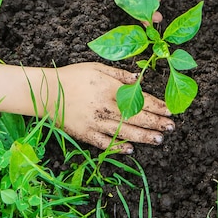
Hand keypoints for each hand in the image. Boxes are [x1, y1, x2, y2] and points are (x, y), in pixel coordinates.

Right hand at [49, 63, 174, 152]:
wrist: (45, 92)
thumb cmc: (73, 76)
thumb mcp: (97, 67)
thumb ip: (119, 74)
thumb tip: (139, 79)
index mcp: (110, 89)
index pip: (140, 99)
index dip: (157, 106)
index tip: (170, 111)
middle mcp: (105, 107)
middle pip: (136, 117)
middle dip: (156, 123)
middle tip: (171, 127)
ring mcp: (95, 122)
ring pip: (124, 132)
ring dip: (144, 137)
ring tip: (159, 139)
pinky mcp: (85, 134)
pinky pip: (104, 143)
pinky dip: (118, 147)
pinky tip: (130, 149)